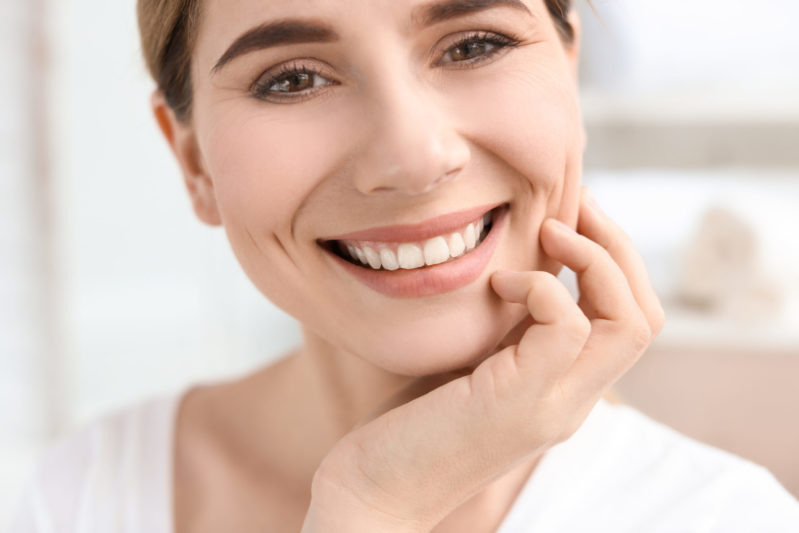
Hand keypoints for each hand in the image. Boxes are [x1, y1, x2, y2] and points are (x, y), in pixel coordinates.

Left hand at [301, 186, 664, 531]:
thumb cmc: (412, 422)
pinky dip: (542, 287)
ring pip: (630, 322)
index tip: (570, 216)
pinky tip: (499, 283)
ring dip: (594, 258)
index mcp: (564, 389)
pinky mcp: (517, 402)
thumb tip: (523, 263)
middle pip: (646, 316)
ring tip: (548, 232)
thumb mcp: (474, 360)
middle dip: (617, 247)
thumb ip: (509, 326)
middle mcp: (571, 401)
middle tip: (574, 205)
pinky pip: (567, 326)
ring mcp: (552, 405)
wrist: (374, 489)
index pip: (631, 321)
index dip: (614, 260)